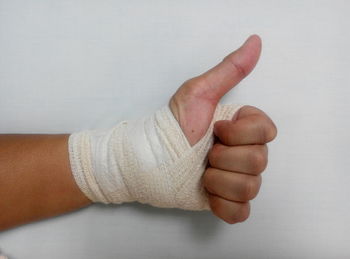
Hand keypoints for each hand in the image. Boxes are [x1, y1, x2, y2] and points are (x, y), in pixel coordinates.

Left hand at [169, 35, 276, 222]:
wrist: (148, 160)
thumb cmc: (171, 125)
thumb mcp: (198, 94)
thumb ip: (229, 70)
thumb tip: (255, 41)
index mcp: (243, 129)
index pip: (267, 133)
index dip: (239, 134)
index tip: (215, 129)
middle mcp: (245, 153)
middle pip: (259, 163)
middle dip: (223, 158)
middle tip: (203, 153)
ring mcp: (237, 180)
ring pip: (250, 188)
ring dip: (217, 181)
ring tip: (200, 172)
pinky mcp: (227, 203)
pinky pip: (240, 212)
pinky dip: (221, 205)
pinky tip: (206, 193)